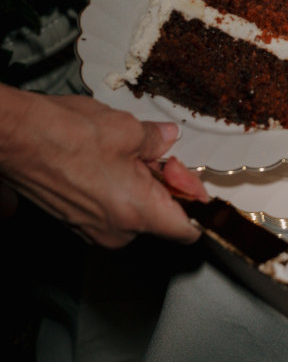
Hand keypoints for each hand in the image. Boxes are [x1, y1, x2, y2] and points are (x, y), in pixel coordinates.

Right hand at [0, 87, 208, 248]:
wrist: (14, 139)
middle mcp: (117, 232)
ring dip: (138, 185)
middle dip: (164, 186)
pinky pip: (109, 211)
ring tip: (124, 153)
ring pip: (133, 213)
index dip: (196, 203)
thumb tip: (166, 140)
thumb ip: (156, 141)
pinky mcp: (74, 222)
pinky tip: (103, 161)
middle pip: (160, 217)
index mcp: (139, 214)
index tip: (189, 178)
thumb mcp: (127, 129)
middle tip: (156, 154)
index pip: (189, 231)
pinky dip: (115, 189)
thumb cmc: (66, 135)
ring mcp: (92, 230)